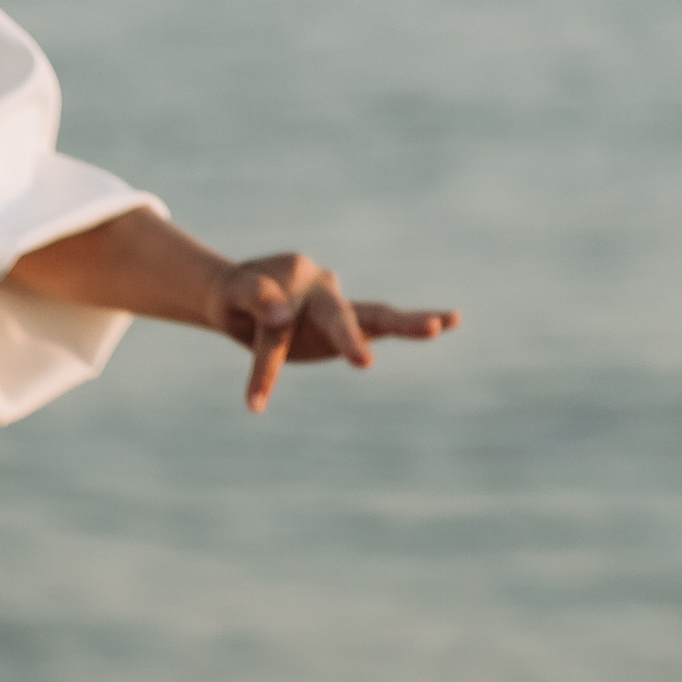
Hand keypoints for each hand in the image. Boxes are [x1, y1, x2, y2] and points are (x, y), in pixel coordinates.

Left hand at [216, 252, 457, 413]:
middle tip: (362, 362)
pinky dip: (413, 326)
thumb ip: (255, 297)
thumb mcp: (231, 293)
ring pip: (376, 315)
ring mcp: (340, 306)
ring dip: (407, 324)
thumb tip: (283, 314)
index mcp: (293, 279)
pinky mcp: (349, 324)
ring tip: (442, 325)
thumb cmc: (235, 294)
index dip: (263, 367)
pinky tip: (450, 321)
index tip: (254, 403)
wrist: (246, 292)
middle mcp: (324, 289)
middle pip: (340, 314)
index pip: (276, 327)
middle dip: (350, 339)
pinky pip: (383, 326)